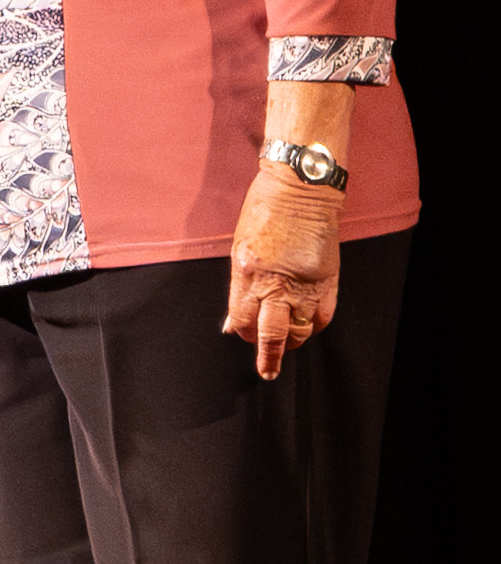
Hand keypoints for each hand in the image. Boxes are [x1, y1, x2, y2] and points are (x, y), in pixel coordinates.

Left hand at [222, 167, 345, 380]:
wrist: (301, 191)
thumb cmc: (264, 214)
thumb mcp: (239, 248)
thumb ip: (239, 287)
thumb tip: (234, 322)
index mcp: (247, 271)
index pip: (242, 317)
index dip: (242, 332)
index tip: (242, 338)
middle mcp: (276, 281)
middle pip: (271, 332)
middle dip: (268, 356)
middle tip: (267, 372)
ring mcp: (305, 282)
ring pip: (300, 328)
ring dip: (292, 341)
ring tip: (286, 346)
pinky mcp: (328, 279)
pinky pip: (323, 315)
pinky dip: (314, 325)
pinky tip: (307, 328)